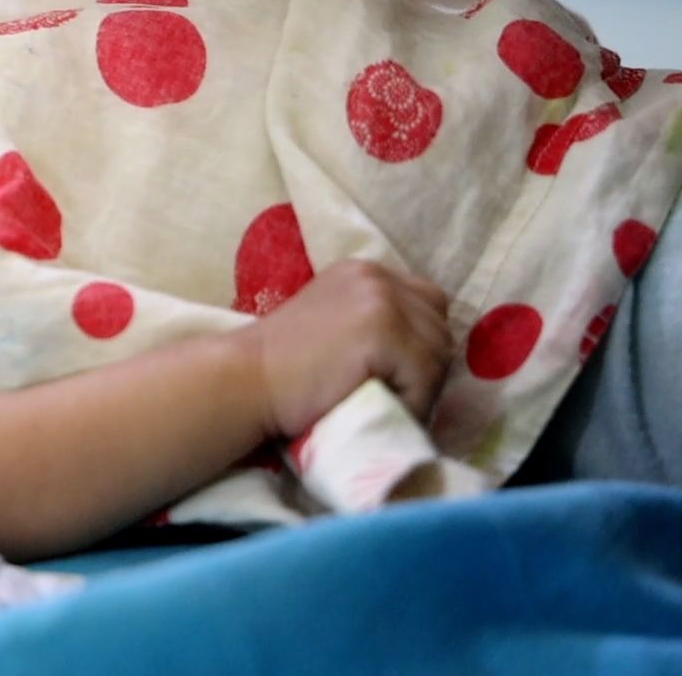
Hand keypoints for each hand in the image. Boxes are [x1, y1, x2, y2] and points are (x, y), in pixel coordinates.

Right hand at [240, 260, 453, 438]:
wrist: (243, 380)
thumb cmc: (279, 370)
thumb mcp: (329, 326)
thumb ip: (368, 324)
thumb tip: (417, 354)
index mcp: (362, 272)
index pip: (427, 304)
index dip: (418, 345)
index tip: (393, 375)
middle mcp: (376, 276)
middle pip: (438, 330)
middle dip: (423, 370)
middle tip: (390, 398)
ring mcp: (381, 301)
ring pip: (437, 357)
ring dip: (418, 390)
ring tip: (382, 406)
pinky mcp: (383, 332)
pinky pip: (424, 380)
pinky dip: (411, 405)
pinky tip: (375, 409)